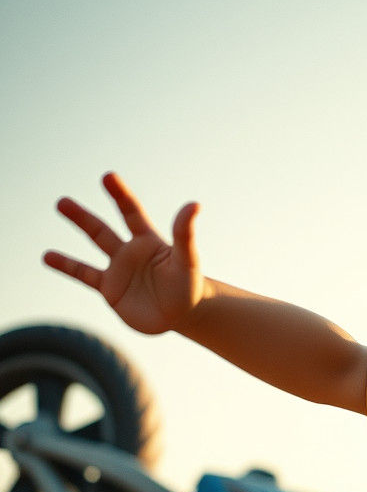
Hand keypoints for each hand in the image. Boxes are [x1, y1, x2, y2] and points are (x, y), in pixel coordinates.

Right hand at [43, 173, 201, 334]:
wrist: (182, 314)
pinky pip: (84, 275)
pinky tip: (47, 256)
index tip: (108, 177)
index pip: (131, 212)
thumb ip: (185, 234)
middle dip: (82, 216)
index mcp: (148, 240)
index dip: (120, 195)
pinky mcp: (110, 289)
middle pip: (102, 228)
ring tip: (57, 212)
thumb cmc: (189, 285)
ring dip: (75, 231)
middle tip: (62, 202)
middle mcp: (130, 251)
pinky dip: (67, 266)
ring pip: (93, 245)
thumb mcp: (188, 260)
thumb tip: (194, 204)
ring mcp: (118, 269)